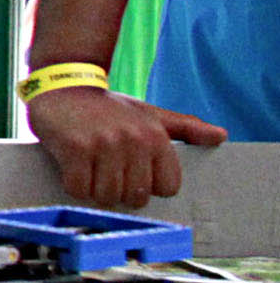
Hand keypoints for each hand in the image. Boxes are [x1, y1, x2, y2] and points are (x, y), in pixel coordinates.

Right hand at [30, 86, 220, 211]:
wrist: (63, 85)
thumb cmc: (108, 107)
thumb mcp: (149, 114)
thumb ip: (186, 127)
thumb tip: (221, 136)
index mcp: (156, 136)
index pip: (166, 188)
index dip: (148, 186)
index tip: (133, 173)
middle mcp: (133, 141)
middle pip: (135, 197)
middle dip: (119, 192)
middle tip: (106, 172)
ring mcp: (103, 145)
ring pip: (107, 196)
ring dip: (95, 191)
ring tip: (89, 170)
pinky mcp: (74, 149)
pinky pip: (79, 189)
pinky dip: (74, 186)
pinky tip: (72, 169)